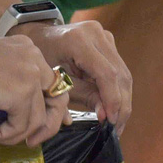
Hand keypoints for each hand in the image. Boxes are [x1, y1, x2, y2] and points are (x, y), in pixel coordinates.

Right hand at [0, 36, 67, 146]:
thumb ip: (12, 85)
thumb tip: (29, 115)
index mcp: (26, 48)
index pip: (52, 79)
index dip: (53, 105)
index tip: (54, 124)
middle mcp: (33, 57)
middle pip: (58, 97)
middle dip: (49, 125)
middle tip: (32, 141)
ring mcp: (31, 74)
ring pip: (38, 119)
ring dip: (15, 134)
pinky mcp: (23, 92)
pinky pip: (22, 126)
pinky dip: (5, 135)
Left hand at [12, 19, 132, 129]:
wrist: (39, 36)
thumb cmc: (43, 59)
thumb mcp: (58, 81)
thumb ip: (83, 96)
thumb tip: (105, 116)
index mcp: (78, 40)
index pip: (106, 74)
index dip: (113, 99)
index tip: (111, 121)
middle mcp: (96, 33)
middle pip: (120, 74)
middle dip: (121, 104)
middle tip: (116, 129)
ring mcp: (104, 35)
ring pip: (123, 73)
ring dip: (123, 100)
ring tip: (117, 123)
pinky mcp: (109, 41)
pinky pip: (119, 69)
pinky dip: (118, 90)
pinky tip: (114, 108)